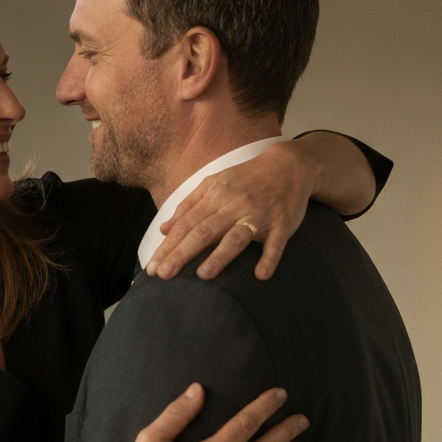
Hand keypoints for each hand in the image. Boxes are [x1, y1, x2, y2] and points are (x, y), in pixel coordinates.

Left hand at [145, 139, 318, 281]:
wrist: (288, 165)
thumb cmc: (246, 179)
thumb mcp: (213, 184)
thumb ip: (188, 206)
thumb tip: (164, 229)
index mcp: (214, 196)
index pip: (185, 225)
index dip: (168, 246)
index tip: (152, 268)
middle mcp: (234, 205)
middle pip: (204, 232)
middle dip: (182, 253)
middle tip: (164, 275)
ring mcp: (258, 215)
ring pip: (236, 237)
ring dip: (220, 256)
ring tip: (203, 276)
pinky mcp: (282, 223)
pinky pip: (276, 243)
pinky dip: (269, 258)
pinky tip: (260, 275)